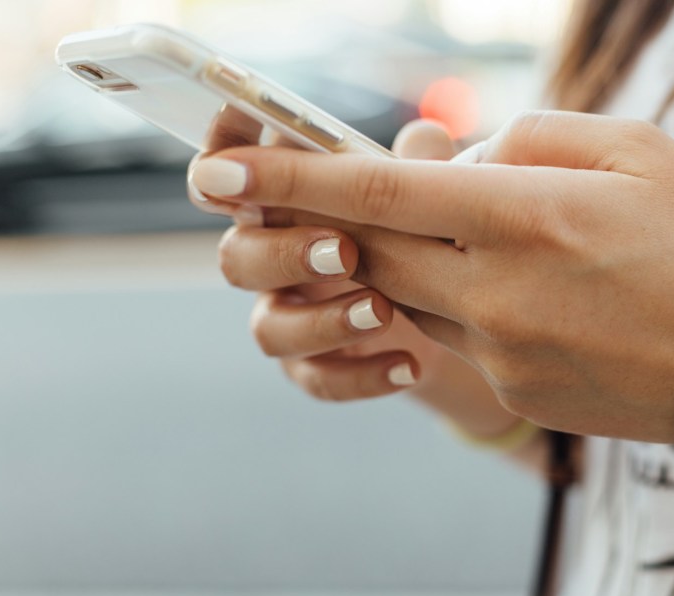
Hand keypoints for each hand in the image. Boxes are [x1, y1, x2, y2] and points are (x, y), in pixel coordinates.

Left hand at [188, 111, 673, 442]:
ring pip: (409, 295)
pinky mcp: (513, 390)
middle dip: (340, 220)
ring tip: (487, 239)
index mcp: (528, 216)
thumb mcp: (636, 150)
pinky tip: (533, 295)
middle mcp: (499, 291)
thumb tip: (452, 156)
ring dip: (415, 260)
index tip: (218, 173)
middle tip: (336, 196)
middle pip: (373, 249)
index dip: (291, 178)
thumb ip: (529, 137)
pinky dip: (466, 302)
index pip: (379, 192)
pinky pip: (457, 337)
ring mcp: (502, 352)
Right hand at [189, 118, 463, 400]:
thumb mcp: (427, 194)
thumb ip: (419, 165)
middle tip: (345, 250)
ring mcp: (289, 315)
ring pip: (269, 328)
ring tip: (384, 311)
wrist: (451, 314)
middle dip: (285, 253)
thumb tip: (426, 137)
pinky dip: (362, 375)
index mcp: (284, 201)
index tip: (237, 154)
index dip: (222, 158)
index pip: (230, 175)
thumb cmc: (421, 230)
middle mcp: (272, 257)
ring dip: (322, 321)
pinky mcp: (314, 366)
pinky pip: (317, 379)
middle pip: (237, 257)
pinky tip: (410, 365)